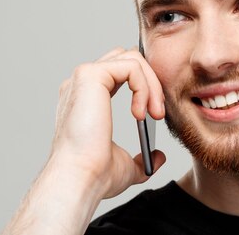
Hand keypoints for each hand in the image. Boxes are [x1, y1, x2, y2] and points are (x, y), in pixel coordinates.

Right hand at [50, 47, 165, 198]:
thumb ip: (141, 159)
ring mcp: (84, 76)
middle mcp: (82, 83)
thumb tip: (158, 157)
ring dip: (151, 84)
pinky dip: (144, 87)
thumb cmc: (94, 174)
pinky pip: (131, 66)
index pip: (122, 70)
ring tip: (154, 114)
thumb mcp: (124, 165)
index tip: (156, 114)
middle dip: (151, 80)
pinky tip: (140, 113)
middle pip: (129, 58)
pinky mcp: (89, 75)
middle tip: (158, 112)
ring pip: (132, 58)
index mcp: (87, 97)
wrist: (79, 179)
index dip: (146, 85)